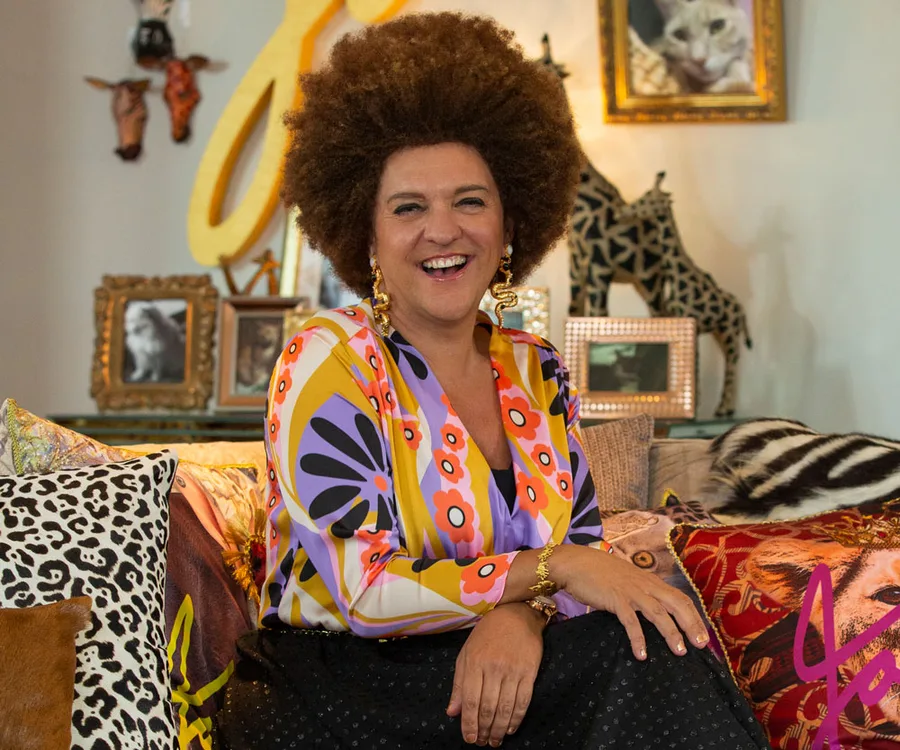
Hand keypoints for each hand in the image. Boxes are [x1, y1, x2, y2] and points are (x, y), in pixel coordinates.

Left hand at [447, 603, 543, 745]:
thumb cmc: (487, 634)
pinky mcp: (529, 672)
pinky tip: (510, 728)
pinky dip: (516, 719)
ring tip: (494, 741)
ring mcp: (512, 671)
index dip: (469, 724)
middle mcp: (493, 668)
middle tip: (482, 742)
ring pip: (505, 708)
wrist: (516, 615)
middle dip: (484, 730)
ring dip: (499, 729)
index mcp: (474, 662)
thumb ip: (459, 684)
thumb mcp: (466, 653)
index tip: (469, 738)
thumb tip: (452, 712)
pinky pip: (523, 701)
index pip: (470, 701)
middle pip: (488, 708)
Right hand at [555, 544, 708, 660]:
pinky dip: (638, 638)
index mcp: (650, 581)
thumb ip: (641, 592)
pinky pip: (631, 621)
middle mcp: (645, 585)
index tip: (703, 634)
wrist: (576, 563)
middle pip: (676, 604)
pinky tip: (642, 654)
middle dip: (691, 625)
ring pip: (658, 613)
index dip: (694, 616)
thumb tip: (653, 611)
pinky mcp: (615, 599)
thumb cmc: (600, 573)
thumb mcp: (627, 580)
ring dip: (671, 633)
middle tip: (701, 645)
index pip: (680, 597)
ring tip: (679, 652)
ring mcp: (631, 591)